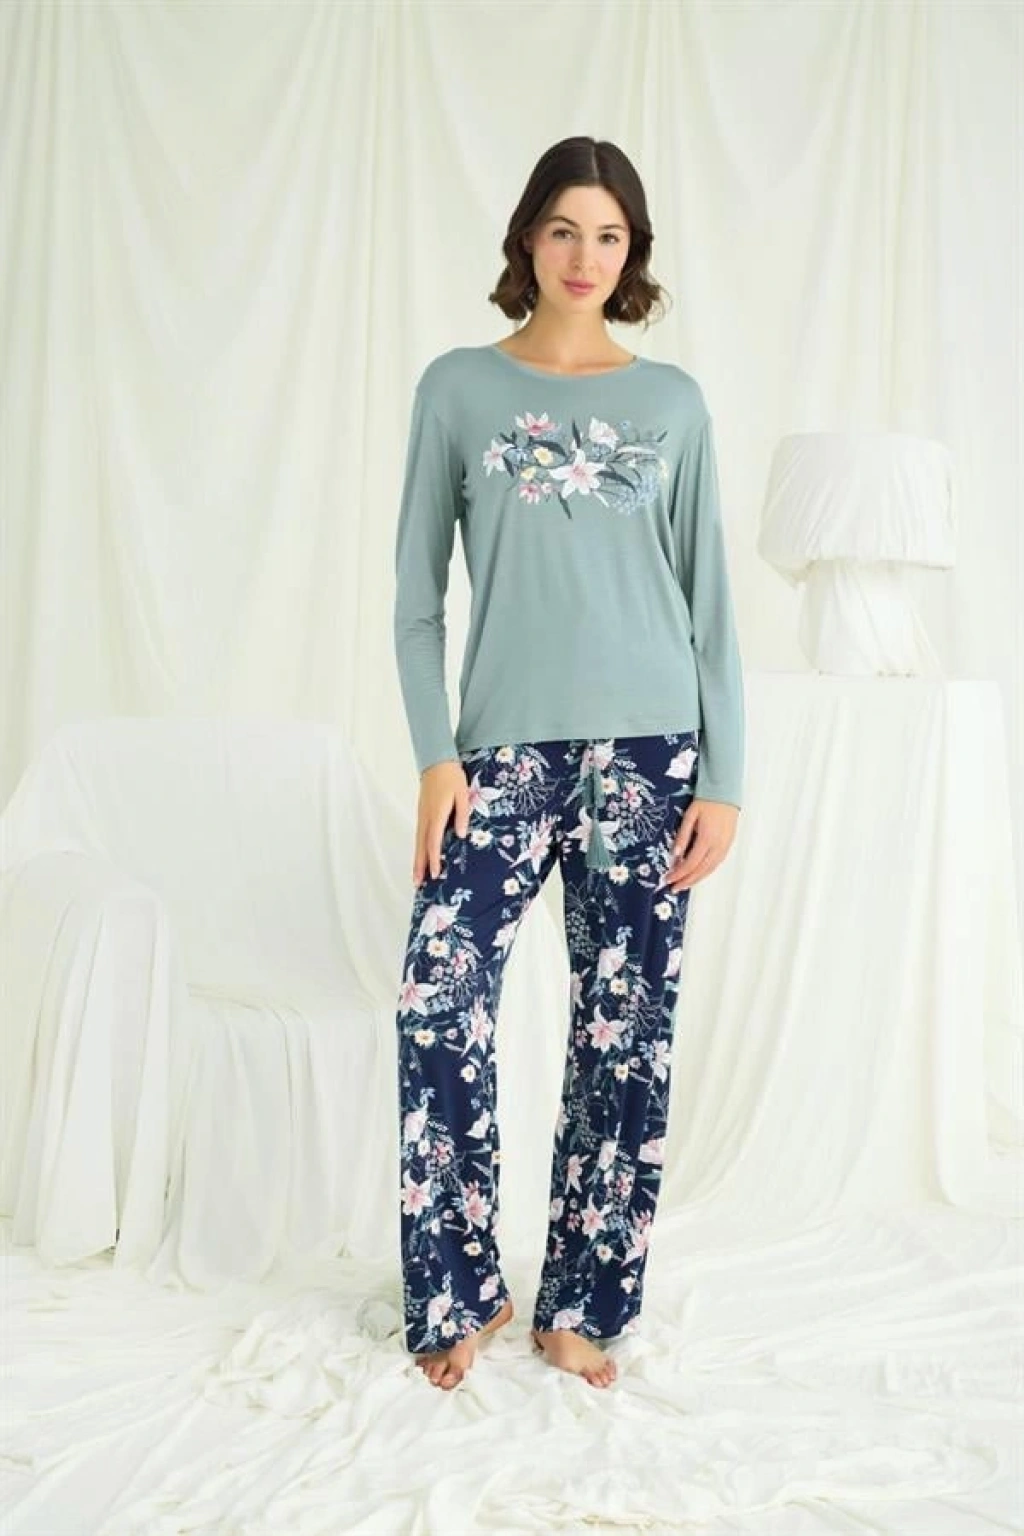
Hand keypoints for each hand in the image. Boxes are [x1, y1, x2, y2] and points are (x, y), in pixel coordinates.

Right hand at [414, 760, 470, 884]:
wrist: (437, 761)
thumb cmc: (452, 777)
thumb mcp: (463, 793)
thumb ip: (463, 814)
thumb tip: (462, 835)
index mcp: (437, 813)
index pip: (434, 840)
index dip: (434, 858)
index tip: (434, 873)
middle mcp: (426, 817)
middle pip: (421, 845)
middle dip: (419, 865)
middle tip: (418, 883)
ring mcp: (422, 815)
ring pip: (418, 841)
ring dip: (416, 859)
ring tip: (416, 876)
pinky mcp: (422, 813)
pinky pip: (419, 834)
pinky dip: (418, 848)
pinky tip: (420, 855)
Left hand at [658, 799, 738, 892]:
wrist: (726, 792)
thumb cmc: (706, 801)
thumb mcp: (690, 816)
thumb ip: (682, 836)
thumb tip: (674, 855)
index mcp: (707, 838)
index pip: (691, 863)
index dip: (679, 873)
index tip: (669, 879)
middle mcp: (718, 845)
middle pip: (701, 870)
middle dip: (687, 881)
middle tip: (674, 888)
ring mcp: (725, 846)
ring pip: (710, 869)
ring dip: (696, 879)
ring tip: (684, 884)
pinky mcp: (728, 845)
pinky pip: (716, 863)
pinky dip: (706, 871)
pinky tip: (698, 874)